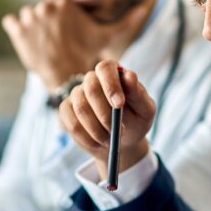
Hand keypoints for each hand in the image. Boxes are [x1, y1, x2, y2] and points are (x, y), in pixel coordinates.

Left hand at [2, 0, 122, 90]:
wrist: (67, 74)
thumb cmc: (86, 54)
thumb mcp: (107, 36)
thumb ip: (125, 20)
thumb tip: (144, 7)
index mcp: (65, 2)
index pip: (57, 6)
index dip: (60, 22)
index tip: (64, 35)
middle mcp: (47, 5)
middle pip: (42, 11)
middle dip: (46, 25)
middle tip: (54, 44)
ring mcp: (31, 17)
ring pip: (27, 17)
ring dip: (31, 29)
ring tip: (42, 45)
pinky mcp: (17, 29)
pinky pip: (10, 22)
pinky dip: (16, 31)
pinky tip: (28, 42)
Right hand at [59, 59, 155, 178]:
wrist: (122, 142)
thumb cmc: (136, 121)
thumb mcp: (145, 110)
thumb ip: (138, 93)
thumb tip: (129, 75)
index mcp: (113, 74)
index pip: (105, 68)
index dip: (110, 85)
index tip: (119, 104)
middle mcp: (92, 80)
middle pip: (91, 87)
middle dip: (104, 113)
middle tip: (116, 130)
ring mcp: (77, 94)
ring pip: (81, 108)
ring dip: (97, 129)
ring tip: (110, 139)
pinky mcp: (66, 110)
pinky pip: (71, 123)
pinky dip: (86, 138)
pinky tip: (97, 143)